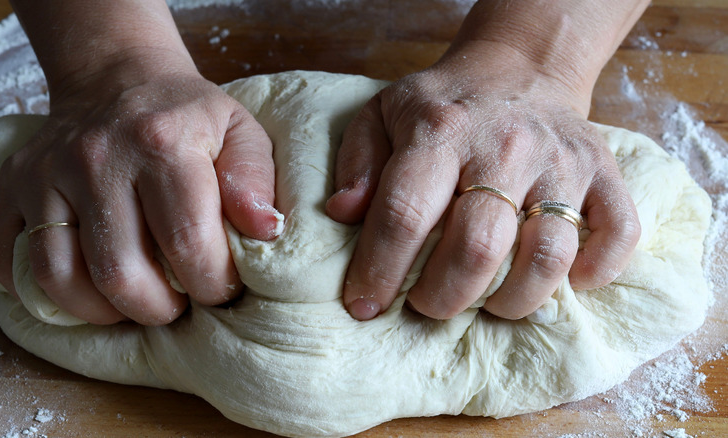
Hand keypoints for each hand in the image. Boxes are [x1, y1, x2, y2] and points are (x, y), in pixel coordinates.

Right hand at [0, 59, 279, 324]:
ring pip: (58, 277)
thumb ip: (254, 181)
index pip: (187, 243)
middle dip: (157, 309)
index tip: (221, 288)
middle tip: (178, 302)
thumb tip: (265, 231)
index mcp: (162, 144)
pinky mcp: (13, 185)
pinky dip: (43, 292)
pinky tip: (84, 289)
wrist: (117, 77)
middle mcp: (96, 157)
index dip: (211, 284)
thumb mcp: (240, 132)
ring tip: (135, 302)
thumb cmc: (186, 116)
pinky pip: (9, 259)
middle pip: (119, 273)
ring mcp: (46, 172)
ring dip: (103, 311)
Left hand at [326, 41, 640, 320]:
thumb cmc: (445, 103)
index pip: (405, 214)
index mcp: (441, 131)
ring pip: (547, 255)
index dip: (379, 270)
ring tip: (486, 302)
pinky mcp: (604, 173)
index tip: (364, 305)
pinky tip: (565, 282)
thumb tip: (342, 214)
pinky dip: (595, 272)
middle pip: (477, 248)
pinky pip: (619, 234)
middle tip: (426, 304)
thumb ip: (358, 163)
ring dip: (512, 300)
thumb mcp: (383, 115)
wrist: (521, 68)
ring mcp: (562, 162)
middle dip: (442, 296)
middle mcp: (506, 147)